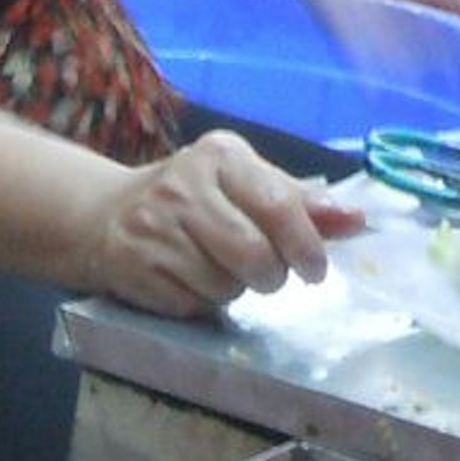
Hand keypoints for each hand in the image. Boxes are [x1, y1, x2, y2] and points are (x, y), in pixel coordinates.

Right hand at [73, 131, 353, 317]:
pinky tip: (187, 280)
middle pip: (253, 252)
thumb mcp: (244, 184)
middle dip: (271, 274)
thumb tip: (357, 221)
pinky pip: (192, 304)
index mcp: (219, 156)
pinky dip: (201, 302)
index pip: (277, 203)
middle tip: (268, 274)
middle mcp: (183, 186)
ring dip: (233, 289)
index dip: (305, 244)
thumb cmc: (192, 200)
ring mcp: (154, 229)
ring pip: (224, 285)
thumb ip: (300, 202)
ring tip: (218, 269)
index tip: (316, 270)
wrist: (102, 217)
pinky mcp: (135, 268)